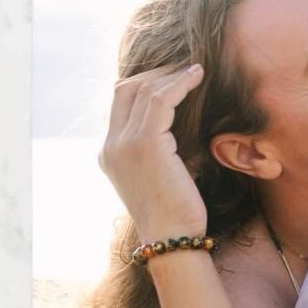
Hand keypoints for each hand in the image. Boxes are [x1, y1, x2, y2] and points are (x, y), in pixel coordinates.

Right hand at [100, 63, 208, 243]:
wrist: (172, 239)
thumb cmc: (176, 213)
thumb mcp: (163, 175)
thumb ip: (164, 149)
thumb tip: (187, 124)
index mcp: (110, 154)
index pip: (120, 103)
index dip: (146, 84)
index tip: (173, 78)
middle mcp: (111, 146)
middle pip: (125, 89)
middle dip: (156, 73)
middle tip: (185, 69)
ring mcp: (123, 144)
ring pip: (143, 90)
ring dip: (171, 75)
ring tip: (196, 70)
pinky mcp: (144, 144)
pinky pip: (160, 99)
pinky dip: (179, 83)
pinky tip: (197, 77)